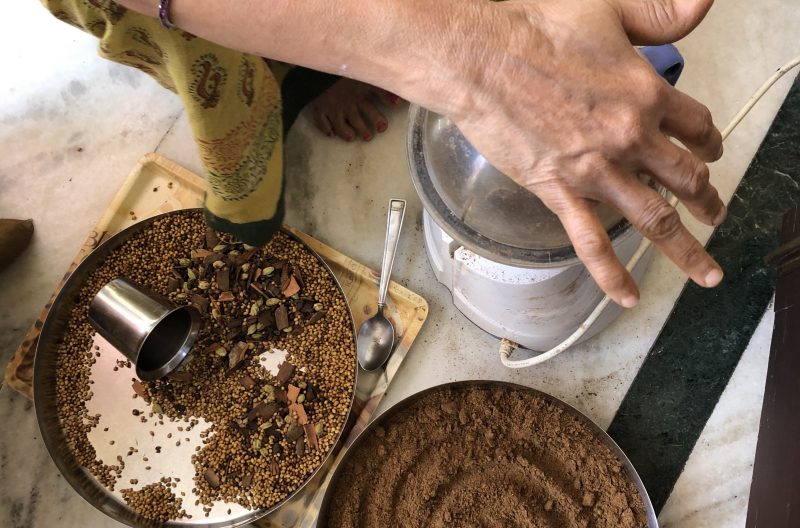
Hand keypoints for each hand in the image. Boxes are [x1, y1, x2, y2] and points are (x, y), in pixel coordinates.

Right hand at [449, 0, 723, 307]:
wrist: (482, 60)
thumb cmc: (536, 32)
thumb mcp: (609, 9)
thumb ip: (660, 13)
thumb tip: (704, 3)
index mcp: (646, 94)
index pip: (696, 127)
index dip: (709, 143)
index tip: (711, 154)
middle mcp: (629, 137)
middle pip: (685, 179)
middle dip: (707, 200)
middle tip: (715, 215)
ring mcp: (596, 170)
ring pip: (653, 218)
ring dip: (685, 248)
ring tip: (705, 270)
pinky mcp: (559, 191)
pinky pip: (591, 242)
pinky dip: (612, 273)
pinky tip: (628, 295)